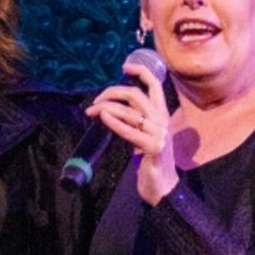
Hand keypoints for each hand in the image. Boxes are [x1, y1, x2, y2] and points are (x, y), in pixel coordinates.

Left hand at [85, 61, 176, 204]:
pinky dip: (114, 122)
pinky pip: (129, 130)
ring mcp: (159, 134)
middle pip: (136, 94)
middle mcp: (162, 121)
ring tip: (92, 111)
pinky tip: (103, 117)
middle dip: (112, 92)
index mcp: (162, 115)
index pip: (155, 85)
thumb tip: (111, 108)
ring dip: (106, 107)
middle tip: (96, 101)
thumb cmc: (150, 162)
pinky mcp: (152, 147)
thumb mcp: (144, 135)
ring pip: (129, 111)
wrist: (162, 187)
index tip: (124, 67)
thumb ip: (135, 121)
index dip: (140, 71)